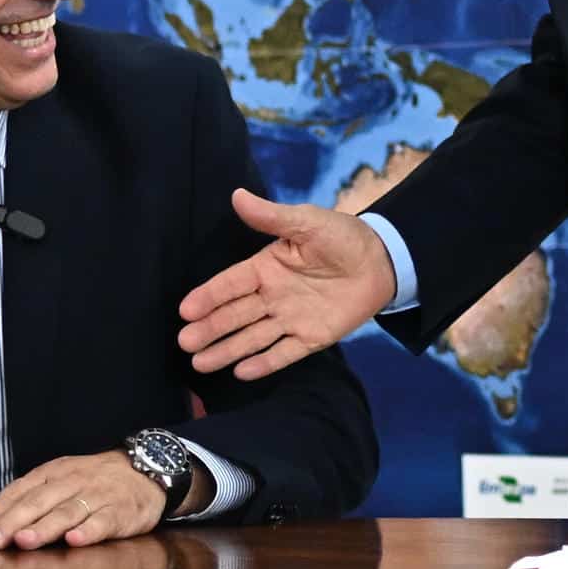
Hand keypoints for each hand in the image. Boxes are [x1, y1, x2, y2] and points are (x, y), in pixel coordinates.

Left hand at [0, 450, 164, 549]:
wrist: (144, 470)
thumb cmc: (94, 480)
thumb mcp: (59, 480)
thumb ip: (25, 499)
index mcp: (53, 473)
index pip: (20, 490)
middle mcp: (72, 481)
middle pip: (38, 502)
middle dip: (12, 522)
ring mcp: (97, 495)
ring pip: (66, 511)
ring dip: (44, 527)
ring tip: (25, 540)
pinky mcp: (120, 511)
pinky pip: (102, 521)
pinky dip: (88, 531)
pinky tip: (75, 540)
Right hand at [176, 188, 395, 379]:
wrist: (383, 261)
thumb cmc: (342, 237)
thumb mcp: (307, 221)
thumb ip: (272, 216)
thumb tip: (238, 195)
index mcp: (267, 267)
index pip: (231, 283)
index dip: (209, 296)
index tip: (185, 310)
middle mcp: (273, 296)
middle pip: (235, 315)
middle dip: (210, 328)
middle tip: (184, 343)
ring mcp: (291, 319)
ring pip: (253, 337)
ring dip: (227, 350)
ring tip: (199, 364)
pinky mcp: (312, 337)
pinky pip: (285, 353)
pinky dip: (264, 363)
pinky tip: (241, 373)